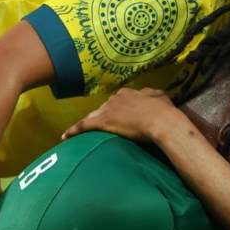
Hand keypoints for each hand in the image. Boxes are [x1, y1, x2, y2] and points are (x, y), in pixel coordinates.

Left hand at [61, 87, 179, 142]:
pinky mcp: (102, 122)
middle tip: (104, 128)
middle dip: (103, 116)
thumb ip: (152, 95)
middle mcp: (115, 98)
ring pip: (92, 116)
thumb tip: (150, 94)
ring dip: (87, 123)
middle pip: (104, 108)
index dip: (116, 109)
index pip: (117, 100)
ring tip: (79, 132)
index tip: (117, 117)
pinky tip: (65, 137)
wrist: (161, 121)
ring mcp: (107, 109)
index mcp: (128, 93)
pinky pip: (83, 126)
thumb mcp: (161, 97)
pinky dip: (73, 131)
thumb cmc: (164, 112)